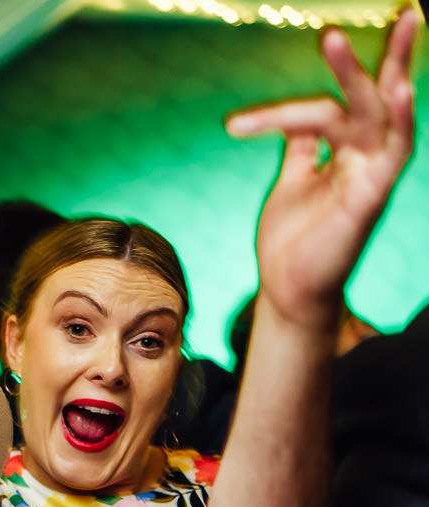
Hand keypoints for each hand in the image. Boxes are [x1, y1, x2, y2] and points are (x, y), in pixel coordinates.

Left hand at [227, 11, 417, 332]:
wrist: (287, 290)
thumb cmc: (293, 240)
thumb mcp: (293, 181)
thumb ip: (301, 148)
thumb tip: (294, 118)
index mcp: (347, 151)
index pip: (352, 99)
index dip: (349, 67)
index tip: (332, 33)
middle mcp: (365, 157)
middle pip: (373, 96)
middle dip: (385, 54)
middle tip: (407, 7)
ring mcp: (371, 175)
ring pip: (375, 114)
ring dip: (364, 75)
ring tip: (335, 39)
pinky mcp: (371, 197)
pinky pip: (393, 153)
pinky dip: (396, 121)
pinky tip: (398, 90)